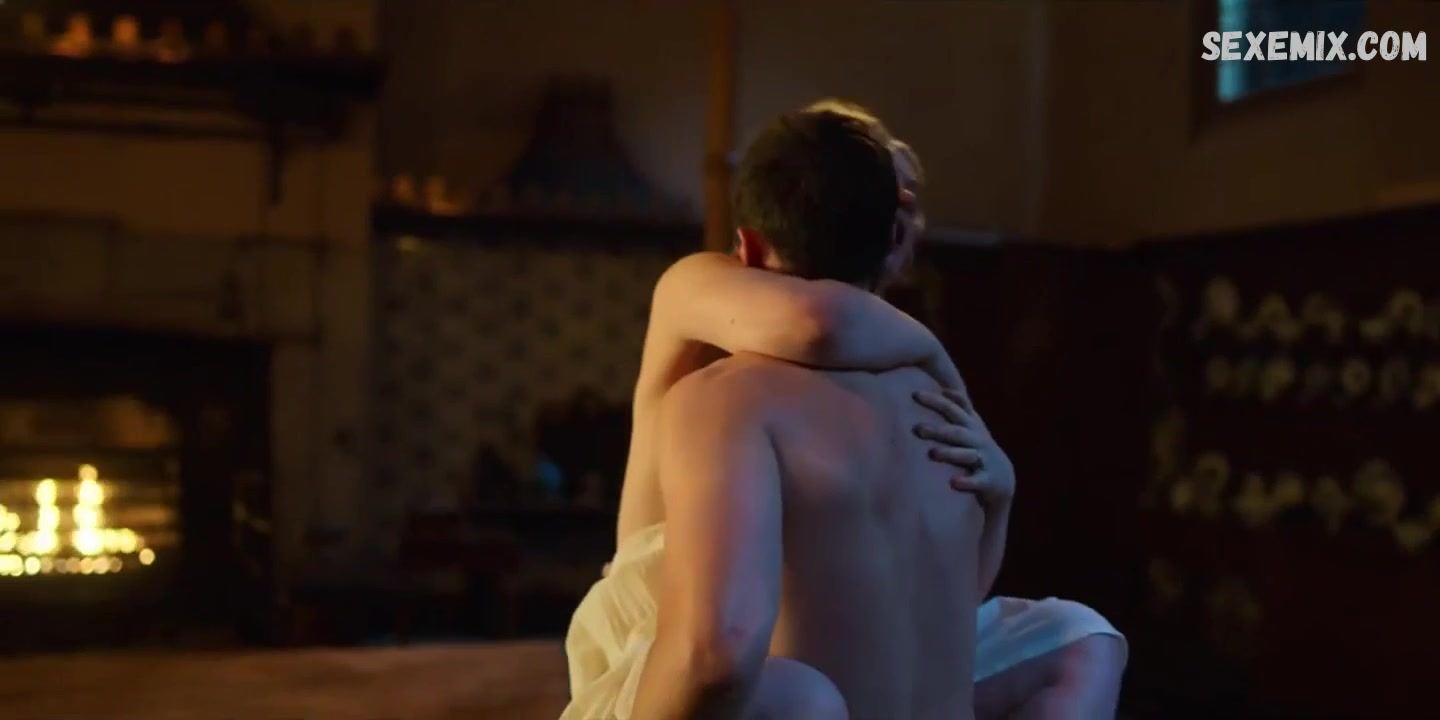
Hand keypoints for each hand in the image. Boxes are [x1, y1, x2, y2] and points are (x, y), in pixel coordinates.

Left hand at [912, 388, 1014, 507]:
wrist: (1001, 479)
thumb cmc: (976, 449)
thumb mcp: (969, 426)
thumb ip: (956, 408)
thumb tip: (936, 387)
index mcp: (970, 425)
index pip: (953, 409)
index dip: (937, 400)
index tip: (915, 394)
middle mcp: (978, 440)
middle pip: (956, 432)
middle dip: (937, 430)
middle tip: (917, 429)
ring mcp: (984, 459)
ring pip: (966, 455)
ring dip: (950, 453)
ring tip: (932, 453)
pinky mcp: (988, 480)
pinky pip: (977, 481)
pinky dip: (966, 482)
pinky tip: (953, 483)